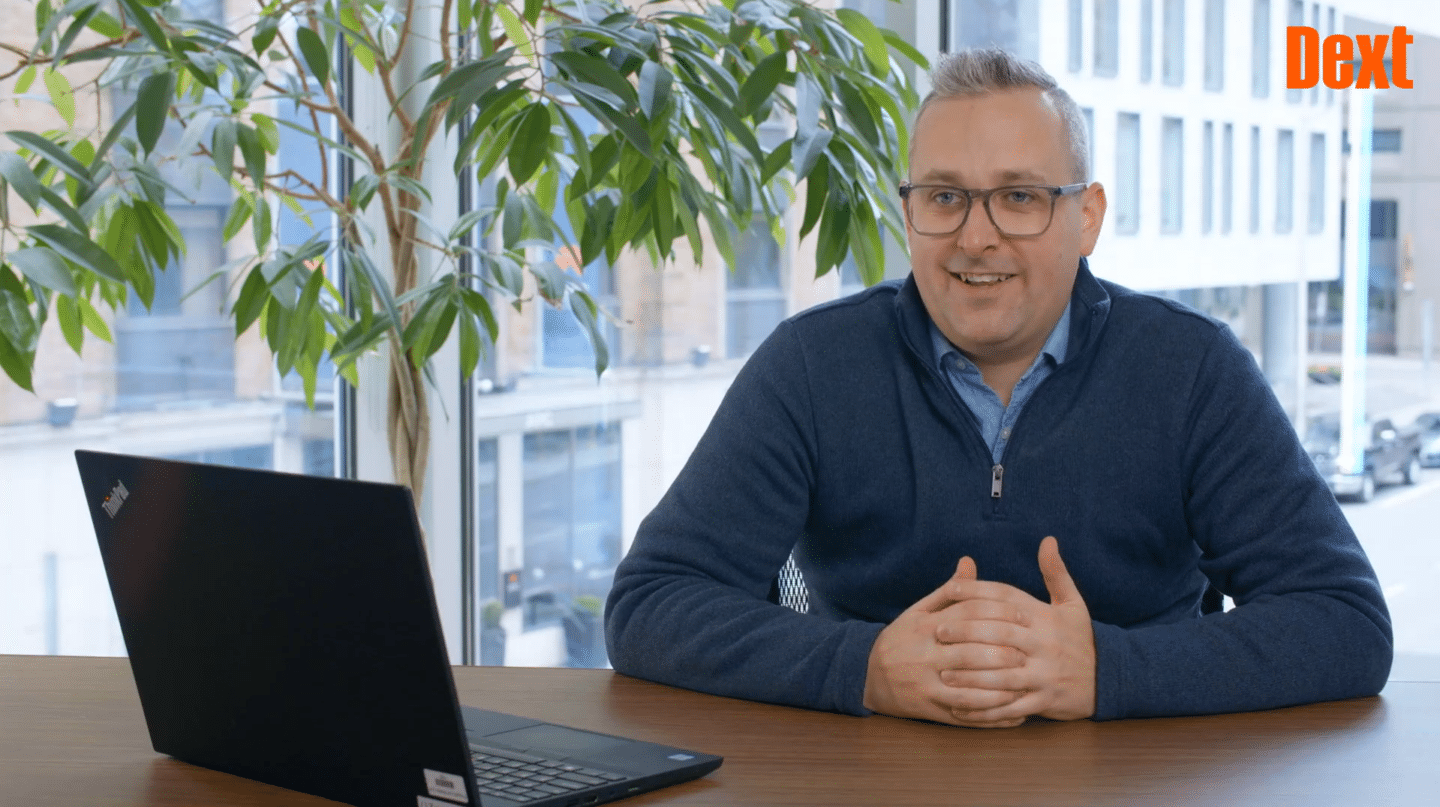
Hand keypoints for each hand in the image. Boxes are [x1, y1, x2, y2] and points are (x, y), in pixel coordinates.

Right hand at [862, 557, 1028, 726]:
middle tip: (1029, 651)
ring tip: (1025, 680)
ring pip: (969, 685)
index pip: (966, 615)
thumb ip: (949, 591)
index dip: (998, 614)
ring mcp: (929, 683)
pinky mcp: (931, 708)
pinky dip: (991, 712)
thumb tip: (970, 562)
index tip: (1024, 616)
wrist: (868, 674)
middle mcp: (927, 654)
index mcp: (927, 626)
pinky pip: (965, 712)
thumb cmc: (903, 638)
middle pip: (970, 652)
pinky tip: (1013, 710)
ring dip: (1000, 685)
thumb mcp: (919, 611)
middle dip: (1003, 651)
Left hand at [935, 536, 1096, 723]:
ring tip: (944, 673)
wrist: (1108, 678)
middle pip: (1002, 635)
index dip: (979, 592)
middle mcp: (1044, 645)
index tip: (951, 589)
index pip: (1008, 600)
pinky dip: (985, 709)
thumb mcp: (1073, 603)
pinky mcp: (1044, 701)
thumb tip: (1048, 539)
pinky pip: (1011, 707)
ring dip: (972, 675)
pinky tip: (961, 707)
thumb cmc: (1079, 638)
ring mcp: (1045, 675)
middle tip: (939, 631)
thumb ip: (1056, 573)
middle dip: (968, 633)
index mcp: (1046, 618)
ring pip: (1004, 674)